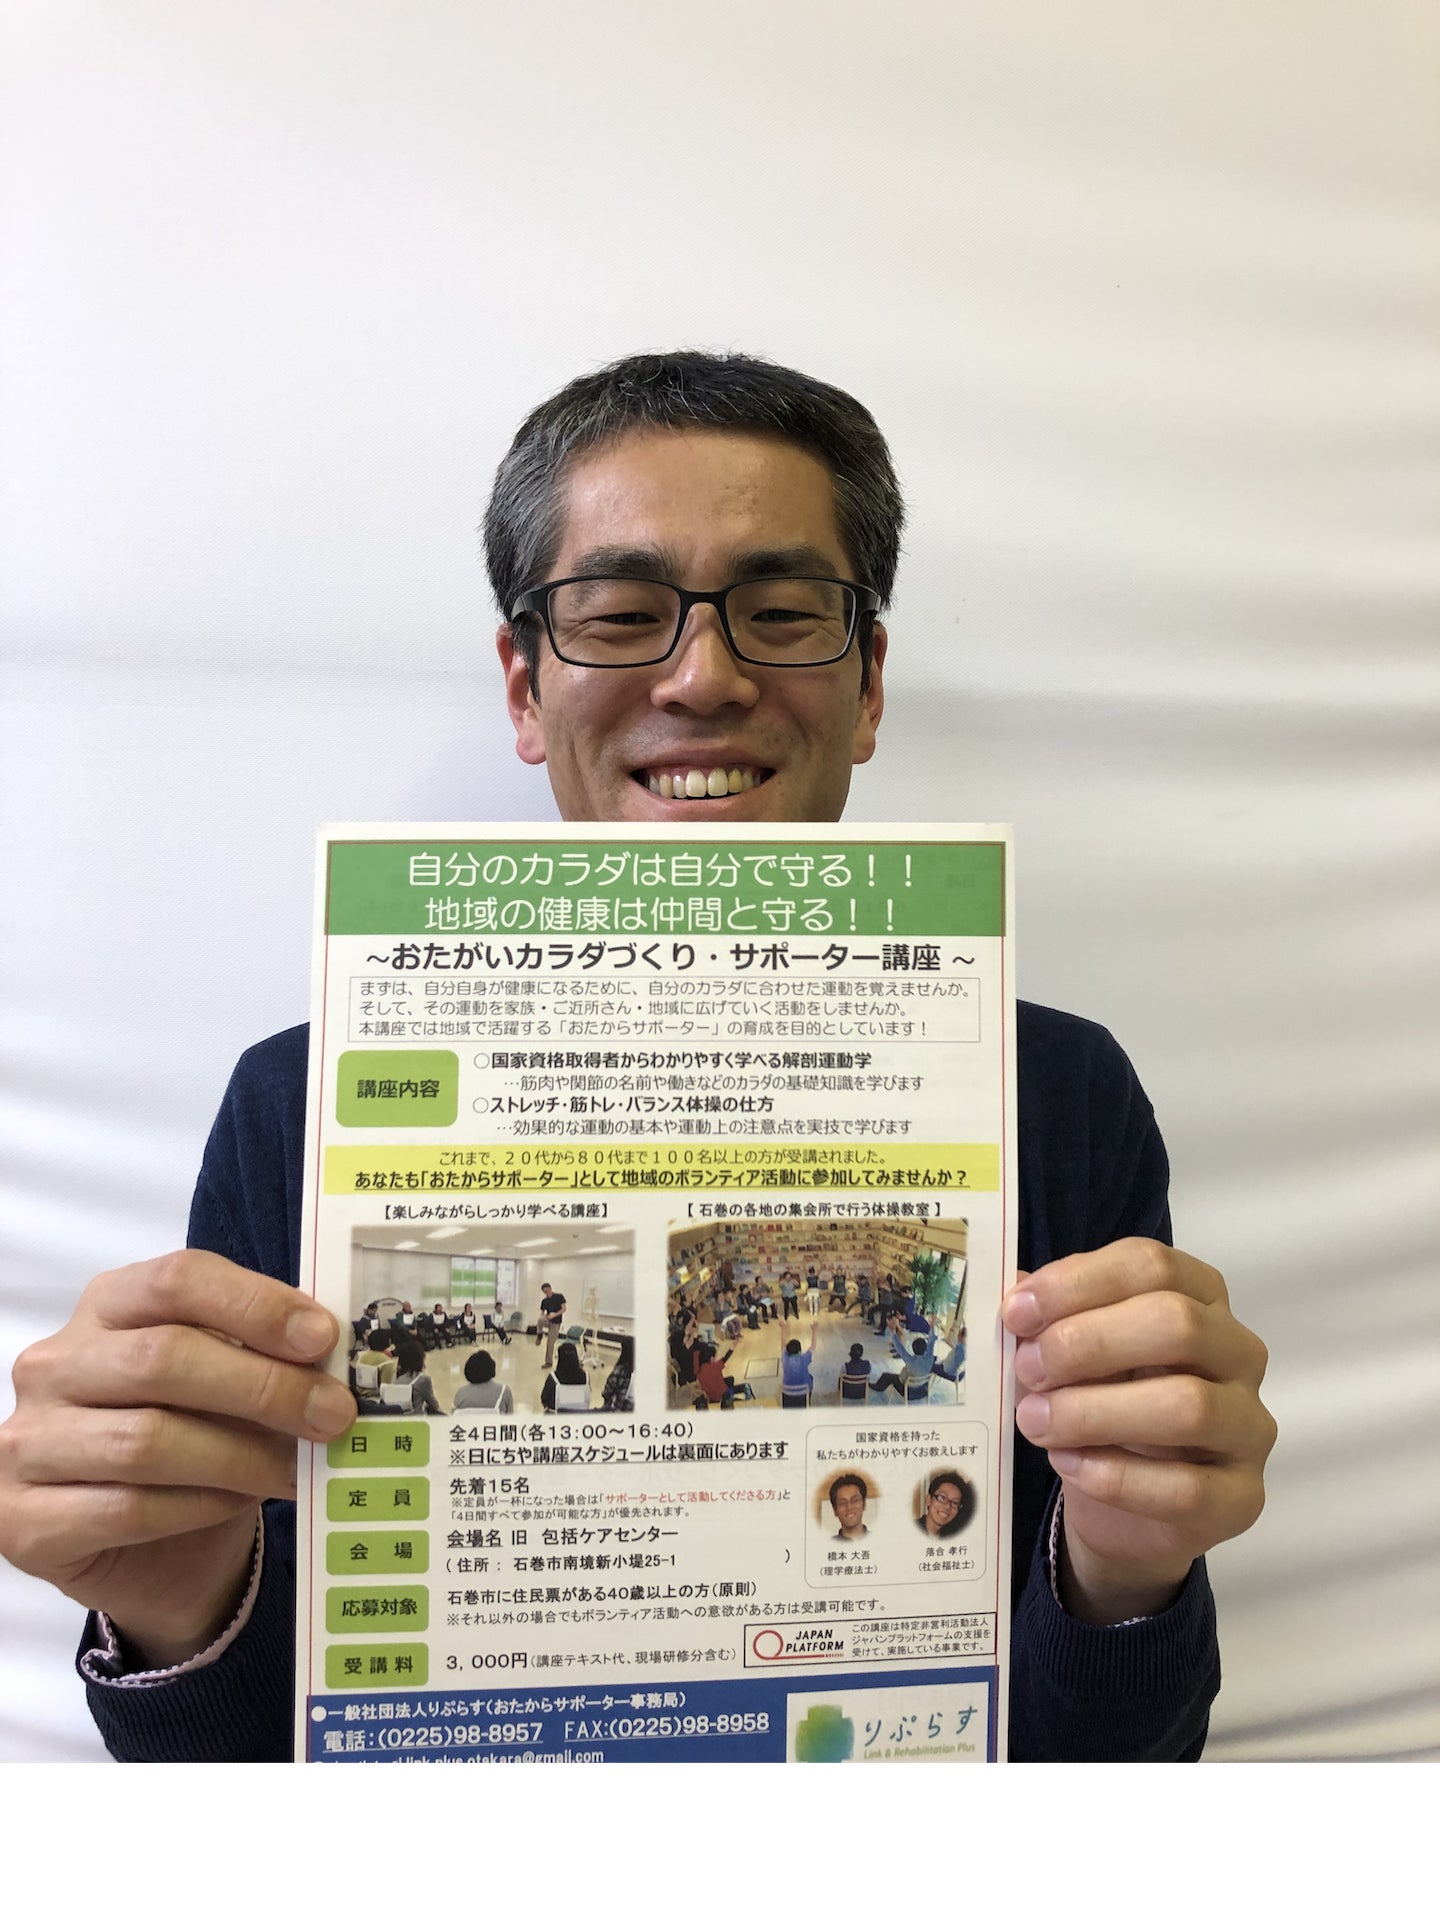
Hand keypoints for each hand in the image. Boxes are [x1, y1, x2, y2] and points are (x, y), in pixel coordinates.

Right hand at [0, 1250, 354, 1666]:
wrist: (151, 1550)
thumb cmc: (195, 1441)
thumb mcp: (229, 1382)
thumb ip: (264, 1357)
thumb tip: (331, 1358)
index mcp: (107, 1306)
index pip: (176, 1279)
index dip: (256, 1305)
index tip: (322, 1338)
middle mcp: (55, 1364)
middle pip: (163, 1358)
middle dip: (263, 1387)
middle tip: (332, 1414)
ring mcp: (28, 1442)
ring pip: (147, 1439)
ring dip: (241, 1455)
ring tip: (297, 1468)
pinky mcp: (24, 1519)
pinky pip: (129, 1508)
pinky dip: (201, 1506)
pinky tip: (239, 1504)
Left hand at [1002, 1240, 1274, 1624]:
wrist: (1125, 1506)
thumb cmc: (1102, 1404)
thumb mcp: (1071, 1355)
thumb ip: (1050, 1322)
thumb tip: (1019, 1295)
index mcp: (1200, 1298)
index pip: (1152, 1265)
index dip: (1079, 1282)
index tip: (1016, 1313)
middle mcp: (1238, 1353)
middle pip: (1177, 1323)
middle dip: (1087, 1343)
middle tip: (1027, 1369)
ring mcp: (1249, 1426)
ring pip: (1189, 1406)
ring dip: (1095, 1413)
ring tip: (1035, 1422)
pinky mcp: (1243, 1497)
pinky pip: (1188, 1488)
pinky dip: (1117, 1477)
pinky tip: (1069, 1464)